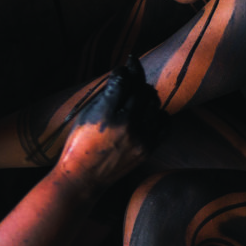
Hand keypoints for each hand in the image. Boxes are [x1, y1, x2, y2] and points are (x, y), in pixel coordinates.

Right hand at [57, 55, 164, 188]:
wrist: (84, 177)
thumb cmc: (80, 143)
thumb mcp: (86, 114)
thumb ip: (107, 95)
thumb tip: (125, 75)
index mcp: (105, 114)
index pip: (123, 80)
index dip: (124, 70)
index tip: (123, 68)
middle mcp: (126, 125)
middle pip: (141, 90)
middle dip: (137, 80)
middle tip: (132, 80)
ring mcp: (140, 138)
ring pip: (154, 103)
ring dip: (147, 95)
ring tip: (138, 96)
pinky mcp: (149, 148)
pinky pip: (165, 122)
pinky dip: (159, 113)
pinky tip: (150, 112)